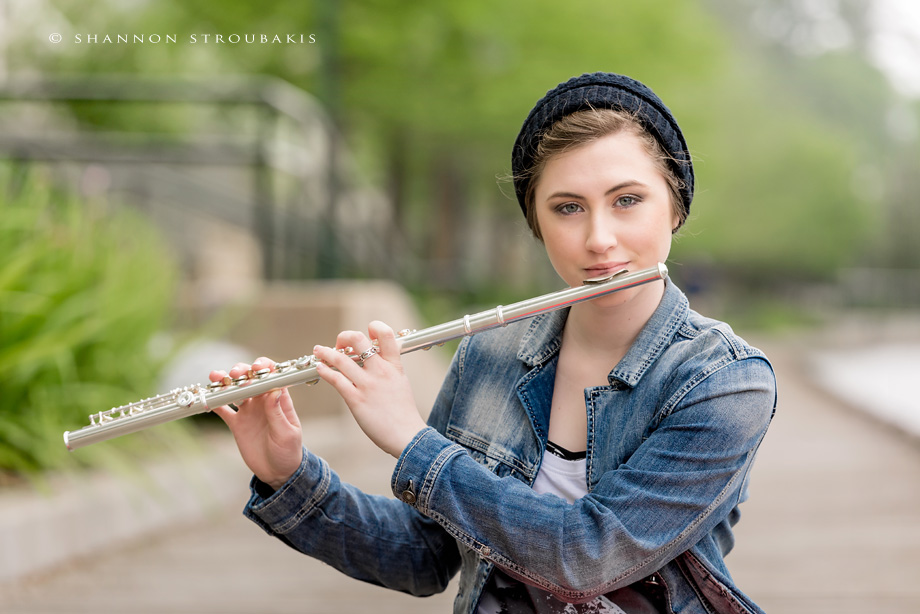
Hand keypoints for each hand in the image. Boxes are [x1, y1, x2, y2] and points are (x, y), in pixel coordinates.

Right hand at [209, 357, 303, 490]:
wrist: (277, 472)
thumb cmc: (288, 451)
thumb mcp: (286, 433)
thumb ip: (278, 413)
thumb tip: (274, 390)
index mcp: (279, 399)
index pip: (273, 375)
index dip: (265, 367)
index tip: (257, 367)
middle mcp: (262, 401)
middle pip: (250, 378)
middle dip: (242, 371)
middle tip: (235, 375)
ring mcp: (248, 411)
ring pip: (234, 390)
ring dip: (225, 382)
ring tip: (216, 378)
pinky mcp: (236, 423)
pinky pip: (222, 409)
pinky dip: (214, 402)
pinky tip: (207, 398)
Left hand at [313, 321, 426, 457]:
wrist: (407, 435)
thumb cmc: (403, 412)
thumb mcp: (401, 382)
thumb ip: (389, 368)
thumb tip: (376, 359)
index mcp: (394, 365)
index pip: (385, 333)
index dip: (373, 327)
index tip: (365, 333)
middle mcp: (380, 370)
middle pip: (358, 339)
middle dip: (344, 337)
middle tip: (339, 344)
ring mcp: (367, 384)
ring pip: (341, 358)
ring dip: (325, 352)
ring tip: (318, 350)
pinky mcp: (356, 399)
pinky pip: (336, 379)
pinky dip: (324, 370)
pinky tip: (319, 367)